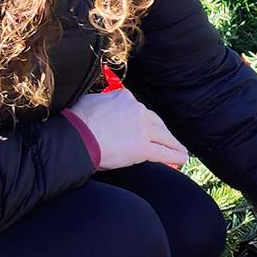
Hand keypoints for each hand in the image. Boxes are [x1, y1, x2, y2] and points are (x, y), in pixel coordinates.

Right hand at [64, 89, 188, 170]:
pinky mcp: (143, 147)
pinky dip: (174, 155)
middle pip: (155, 122)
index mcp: (124, 97)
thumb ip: (103, 104)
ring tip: (180, 150)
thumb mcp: (91, 102)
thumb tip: (101, 107)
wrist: (76, 136)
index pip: (139, 110)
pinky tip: (181, 158)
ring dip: (173, 144)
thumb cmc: (76, 121)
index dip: (144, 120)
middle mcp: (137, 110)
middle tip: (169, 139)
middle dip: (162, 132)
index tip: (146, 126)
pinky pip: (162, 152)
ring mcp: (142, 129)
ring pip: (163, 136)